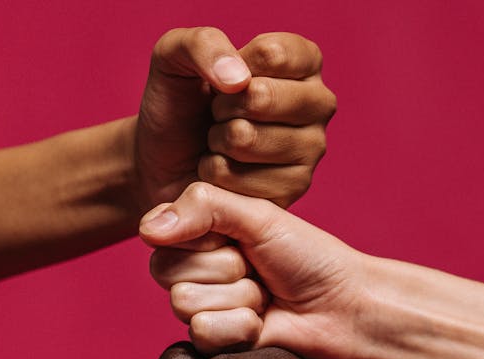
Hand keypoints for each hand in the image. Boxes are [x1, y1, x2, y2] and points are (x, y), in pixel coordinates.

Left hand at [134, 29, 335, 208]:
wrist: (165, 161)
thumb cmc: (179, 105)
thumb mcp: (175, 56)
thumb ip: (203, 45)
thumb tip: (238, 80)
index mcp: (303, 61)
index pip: (271, 53)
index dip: (229, 68)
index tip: (222, 80)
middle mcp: (318, 103)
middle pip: (262, 96)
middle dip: (221, 106)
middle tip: (217, 114)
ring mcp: (312, 148)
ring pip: (248, 138)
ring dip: (217, 140)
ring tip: (219, 141)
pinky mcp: (295, 188)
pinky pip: (240, 178)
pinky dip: (217, 174)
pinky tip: (224, 170)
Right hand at [141, 182, 371, 358]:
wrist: (343, 307)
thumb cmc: (308, 257)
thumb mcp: (258, 217)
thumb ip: (203, 207)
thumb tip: (146, 229)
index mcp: (201, 233)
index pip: (163, 233)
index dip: (205, 238)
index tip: (242, 238)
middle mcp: (195, 271)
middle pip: (167, 271)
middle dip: (224, 269)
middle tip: (258, 270)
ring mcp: (204, 309)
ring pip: (183, 303)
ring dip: (237, 298)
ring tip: (264, 296)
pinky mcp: (215, 345)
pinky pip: (201, 332)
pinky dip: (239, 326)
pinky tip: (262, 323)